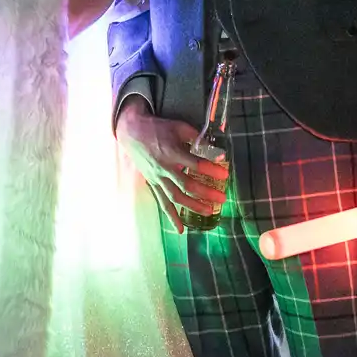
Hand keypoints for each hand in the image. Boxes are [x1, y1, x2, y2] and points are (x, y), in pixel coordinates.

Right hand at [116, 103, 227, 231]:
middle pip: (186, 185)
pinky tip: (181, 229)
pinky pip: (163, 202)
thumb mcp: (179, 127)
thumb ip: (196, 138)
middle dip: (206, 193)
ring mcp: (157, 178)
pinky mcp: (153, 184)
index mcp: (171, 152)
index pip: (195, 164)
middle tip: (222, 198)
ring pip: (175, 197)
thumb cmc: (158, 128)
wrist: (132, 132)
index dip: (211, 170)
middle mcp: (164, 168)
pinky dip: (171, 216)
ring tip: (209, 211)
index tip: (224, 175)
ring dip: (193, 206)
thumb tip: (215, 150)